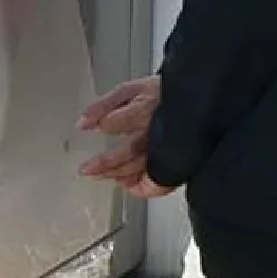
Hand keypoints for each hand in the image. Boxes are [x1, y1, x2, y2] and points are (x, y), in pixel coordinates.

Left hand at [78, 75, 174, 195]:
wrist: (194, 100)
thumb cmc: (161, 95)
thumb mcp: (130, 90)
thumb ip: (104, 105)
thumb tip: (82, 124)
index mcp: (145, 107)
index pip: (116, 122)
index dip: (104, 125)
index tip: (88, 128)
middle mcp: (157, 129)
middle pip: (129, 150)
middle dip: (106, 162)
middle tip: (86, 170)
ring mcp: (167, 146)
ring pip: (142, 166)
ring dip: (119, 174)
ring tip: (101, 176)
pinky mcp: (176, 160)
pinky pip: (161, 182)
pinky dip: (144, 188)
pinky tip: (130, 186)